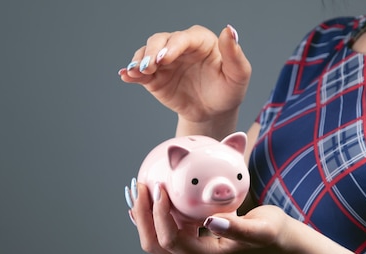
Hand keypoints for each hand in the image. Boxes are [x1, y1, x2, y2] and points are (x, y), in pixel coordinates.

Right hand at [119, 25, 251, 125]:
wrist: (214, 112)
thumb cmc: (228, 91)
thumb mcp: (238, 75)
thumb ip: (234, 54)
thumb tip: (229, 30)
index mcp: (201, 41)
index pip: (183, 38)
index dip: (173, 46)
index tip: (165, 58)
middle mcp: (180, 47)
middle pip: (160, 40)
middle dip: (153, 52)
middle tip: (150, 66)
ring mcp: (165, 62)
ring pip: (146, 53)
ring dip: (140, 61)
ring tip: (137, 72)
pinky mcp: (155, 78)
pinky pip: (140, 73)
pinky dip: (131, 73)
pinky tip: (126, 75)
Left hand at [128, 180, 290, 253]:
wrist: (278, 240)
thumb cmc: (272, 232)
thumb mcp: (261, 229)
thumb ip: (237, 227)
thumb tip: (211, 221)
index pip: (171, 240)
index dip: (159, 215)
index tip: (160, 188)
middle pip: (155, 244)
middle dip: (143, 216)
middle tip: (141, 186)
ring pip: (156, 240)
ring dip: (144, 216)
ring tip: (139, 189)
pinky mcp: (193, 243)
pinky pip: (165, 232)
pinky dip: (154, 216)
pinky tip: (150, 198)